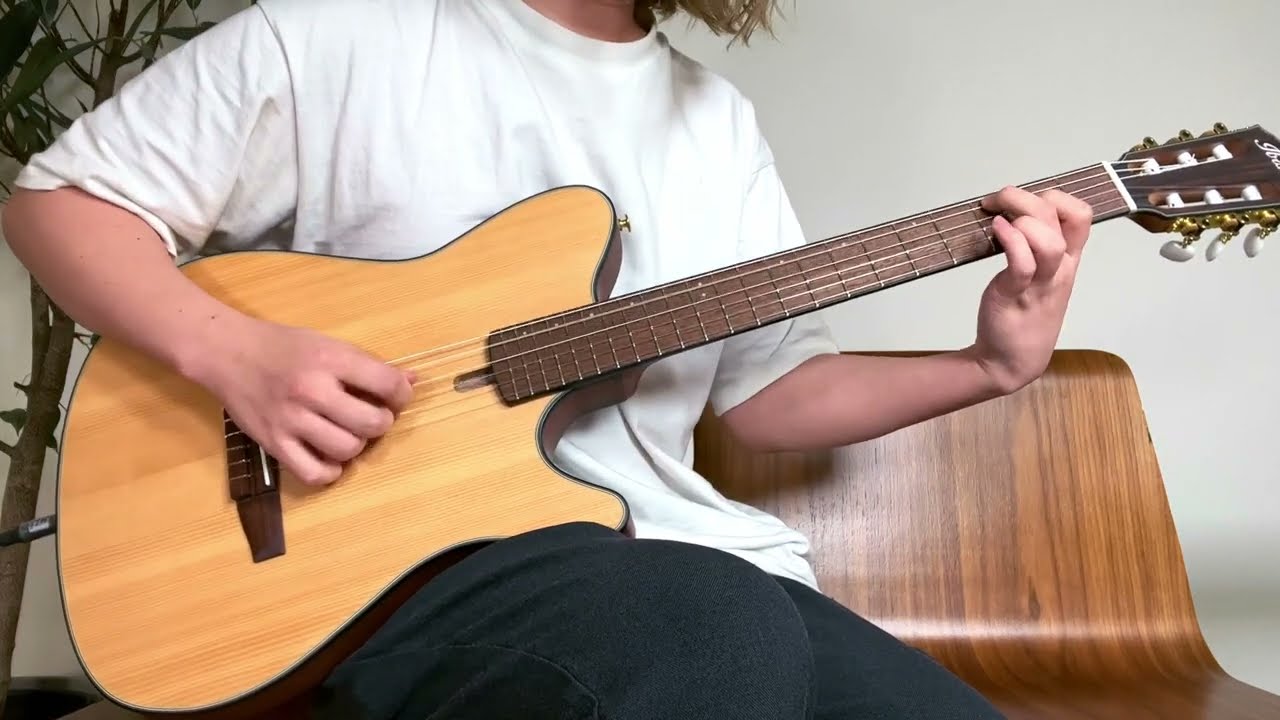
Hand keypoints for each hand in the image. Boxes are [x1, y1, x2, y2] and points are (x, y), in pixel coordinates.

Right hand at [195, 317, 414, 485]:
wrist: (227, 353)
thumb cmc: (283, 346)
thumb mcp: (329, 343)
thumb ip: (368, 365)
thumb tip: (410, 381)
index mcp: (330, 359)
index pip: (387, 384)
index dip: (402, 394)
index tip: (396, 396)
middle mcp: (312, 391)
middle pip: (372, 423)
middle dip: (382, 422)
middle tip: (371, 416)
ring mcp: (291, 420)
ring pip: (347, 450)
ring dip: (357, 445)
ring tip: (348, 432)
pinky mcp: (273, 443)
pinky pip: (313, 474)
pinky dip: (329, 471)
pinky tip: (330, 457)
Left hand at [969, 186, 1092, 393]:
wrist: (1011, 360)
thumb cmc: (1022, 313)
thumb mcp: (1039, 276)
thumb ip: (1034, 247)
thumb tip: (1011, 213)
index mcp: (1067, 260)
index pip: (1082, 216)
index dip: (1057, 196)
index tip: (1026, 200)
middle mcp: (1059, 269)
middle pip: (1062, 218)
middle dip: (1029, 198)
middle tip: (998, 199)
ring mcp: (1040, 283)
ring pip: (1049, 241)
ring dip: (1023, 219)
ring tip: (997, 218)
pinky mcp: (1016, 296)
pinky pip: (1022, 263)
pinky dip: (1010, 240)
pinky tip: (995, 230)